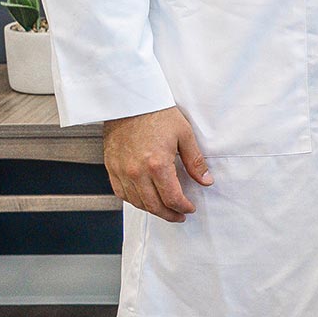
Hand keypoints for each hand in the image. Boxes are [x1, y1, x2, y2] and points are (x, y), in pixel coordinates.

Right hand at [103, 106, 211, 221]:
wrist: (129, 100)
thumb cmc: (156, 113)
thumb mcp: (184, 134)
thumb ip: (195, 162)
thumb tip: (205, 180)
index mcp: (157, 164)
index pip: (172, 198)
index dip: (183, 207)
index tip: (189, 208)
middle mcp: (137, 171)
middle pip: (154, 205)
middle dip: (169, 214)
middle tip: (179, 215)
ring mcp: (122, 171)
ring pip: (137, 202)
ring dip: (152, 210)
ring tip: (164, 209)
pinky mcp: (112, 167)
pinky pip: (121, 193)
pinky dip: (134, 200)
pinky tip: (143, 199)